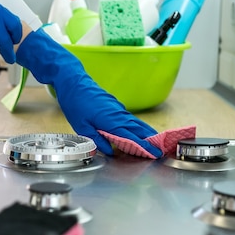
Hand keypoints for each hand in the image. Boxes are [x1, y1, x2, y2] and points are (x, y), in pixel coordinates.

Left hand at [15, 29, 161, 156]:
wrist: (73, 81)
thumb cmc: (75, 103)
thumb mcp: (80, 126)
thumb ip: (96, 139)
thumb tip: (109, 151)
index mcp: (111, 121)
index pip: (131, 137)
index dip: (144, 146)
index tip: (154, 154)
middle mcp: (118, 114)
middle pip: (139, 129)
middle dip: (151, 141)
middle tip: (161, 151)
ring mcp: (118, 109)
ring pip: (136, 123)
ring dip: (147, 133)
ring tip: (156, 143)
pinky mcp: (116, 106)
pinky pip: (131, 118)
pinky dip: (138, 126)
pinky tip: (140, 131)